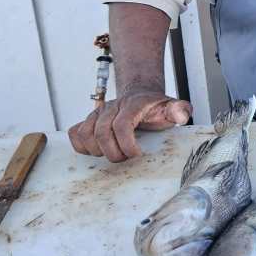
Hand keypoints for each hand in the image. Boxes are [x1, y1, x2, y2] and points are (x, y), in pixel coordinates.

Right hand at [68, 91, 192, 161]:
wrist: (141, 96)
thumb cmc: (155, 107)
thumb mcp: (171, 107)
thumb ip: (179, 110)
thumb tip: (180, 115)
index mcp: (132, 104)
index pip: (121, 125)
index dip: (126, 145)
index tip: (136, 155)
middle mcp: (112, 107)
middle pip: (101, 133)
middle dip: (113, 153)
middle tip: (126, 159)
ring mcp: (97, 113)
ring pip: (86, 134)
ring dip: (98, 151)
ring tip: (114, 154)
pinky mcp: (88, 120)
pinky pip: (75, 134)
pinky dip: (82, 147)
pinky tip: (98, 151)